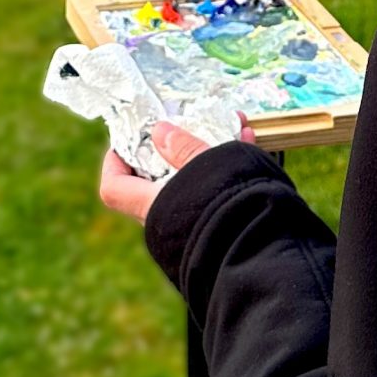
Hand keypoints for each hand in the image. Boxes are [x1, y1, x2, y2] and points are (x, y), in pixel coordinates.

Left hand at [99, 121, 247, 223]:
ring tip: (234, 124)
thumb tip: (160, 131)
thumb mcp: (204, 165)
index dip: (114, 162)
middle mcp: (167, 219)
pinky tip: (248, 140)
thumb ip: (182, 147)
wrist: (262, 252)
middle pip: (156, 178)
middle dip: (175, 147)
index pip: (114, 188)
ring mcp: (193, 223)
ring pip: (193, 178)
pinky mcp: (219, 224)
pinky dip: (228, 166)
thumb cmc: (226, 206)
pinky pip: (216, 189)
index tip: (128, 139)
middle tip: (188, 124)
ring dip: (210, 150)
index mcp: (152, 205)